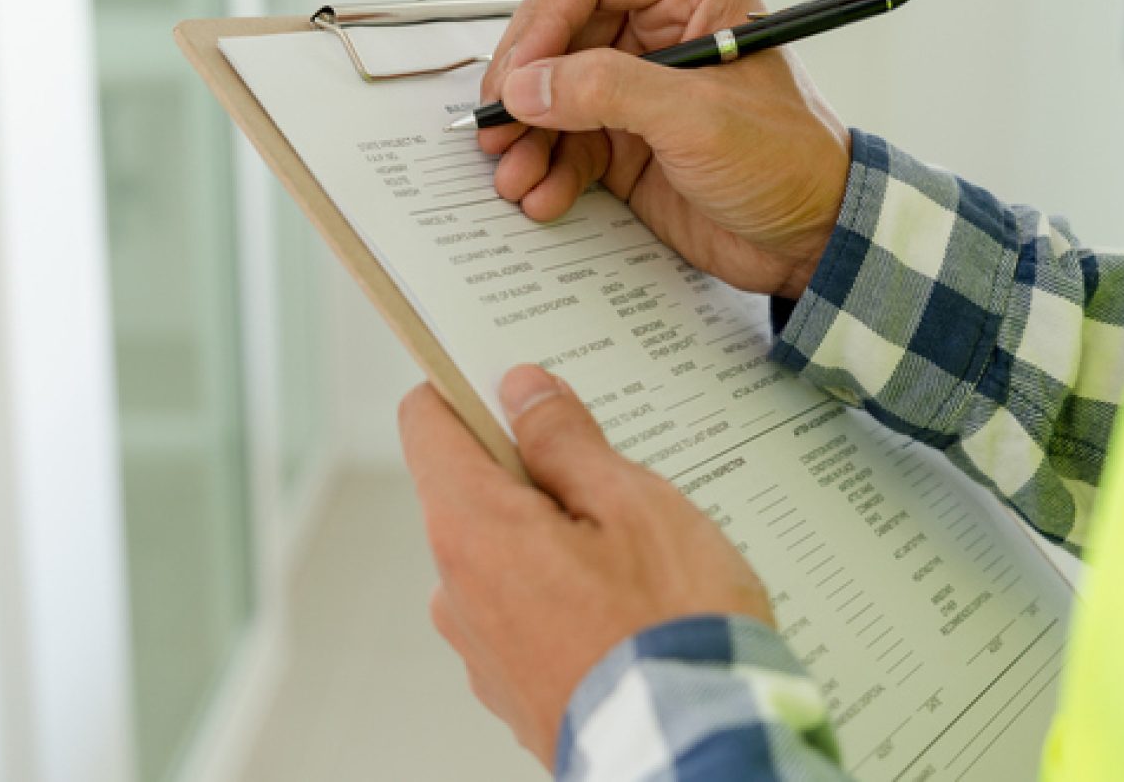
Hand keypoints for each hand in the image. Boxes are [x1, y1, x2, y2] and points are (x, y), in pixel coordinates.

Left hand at [400, 365, 772, 764]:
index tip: (509, 379)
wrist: (698, 753)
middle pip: (471, 488)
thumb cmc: (671, 628)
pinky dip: (563, 594)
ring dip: (555, 536)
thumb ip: (566, 440)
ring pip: (504, 553)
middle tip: (612, 476)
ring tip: (638, 555)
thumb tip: (522, 391)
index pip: (426, 423)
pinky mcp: (512, 689)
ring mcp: (480, 648)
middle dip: (533, 469)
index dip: (463, 388)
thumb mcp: (632, 503)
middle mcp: (455, 590)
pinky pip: (524, 611)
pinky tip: (629, 607)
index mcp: (472, 529)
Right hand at [479, 0, 850, 299]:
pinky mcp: (624, 139)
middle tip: (497, 130)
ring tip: (514, 177)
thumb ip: (609, 91)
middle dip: (522, 87)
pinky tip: (542, 197)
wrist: (813, 238)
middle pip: (553, 34)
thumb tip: (527, 85)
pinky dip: (545, 169)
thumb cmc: (788, 162)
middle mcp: (656, 28)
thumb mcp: (699, 119)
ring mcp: (636, 85)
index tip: (519, 78)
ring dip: (525, 137)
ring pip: (549, 93)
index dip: (541, 21)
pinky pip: (563, 142)